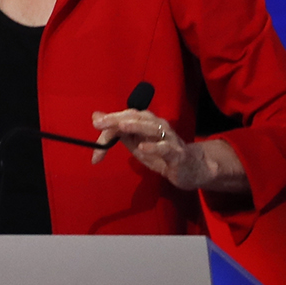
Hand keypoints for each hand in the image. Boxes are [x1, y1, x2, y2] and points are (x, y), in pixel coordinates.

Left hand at [91, 107, 248, 196]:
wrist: (190, 167)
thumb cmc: (160, 154)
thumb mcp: (135, 143)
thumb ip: (116, 131)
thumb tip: (96, 116)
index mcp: (146, 121)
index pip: (124, 117)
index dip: (108, 123)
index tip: (94, 128)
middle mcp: (157, 125)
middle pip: (136, 117)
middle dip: (116, 119)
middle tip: (99, 123)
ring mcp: (168, 138)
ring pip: (152, 128)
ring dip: (136, 126)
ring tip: (121, 127)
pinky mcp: (177, 153)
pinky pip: (166, 148)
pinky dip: (154, 147)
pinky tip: (143, 148)